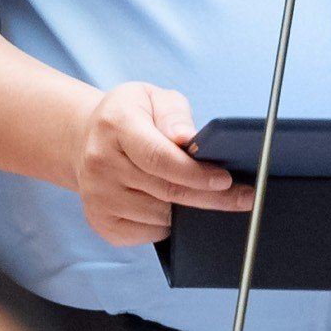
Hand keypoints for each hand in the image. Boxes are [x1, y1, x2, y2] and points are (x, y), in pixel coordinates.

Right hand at [72, 81, 251, 246]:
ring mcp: (97, 197)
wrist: (87, 140)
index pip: (158, 157)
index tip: (226, 180)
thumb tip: (187, 139)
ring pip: (159, 216)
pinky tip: (174, 207)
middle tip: (243, 198)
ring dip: (190, 210)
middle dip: (210, 197)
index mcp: (114, 125)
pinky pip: (148, 233)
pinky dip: (169, 224)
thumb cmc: (130, 117)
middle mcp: (100, 162)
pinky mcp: (101, 222)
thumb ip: (174, 114)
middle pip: (164, 190)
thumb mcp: (153, 97)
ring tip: (208, 197)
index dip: (195, 173)